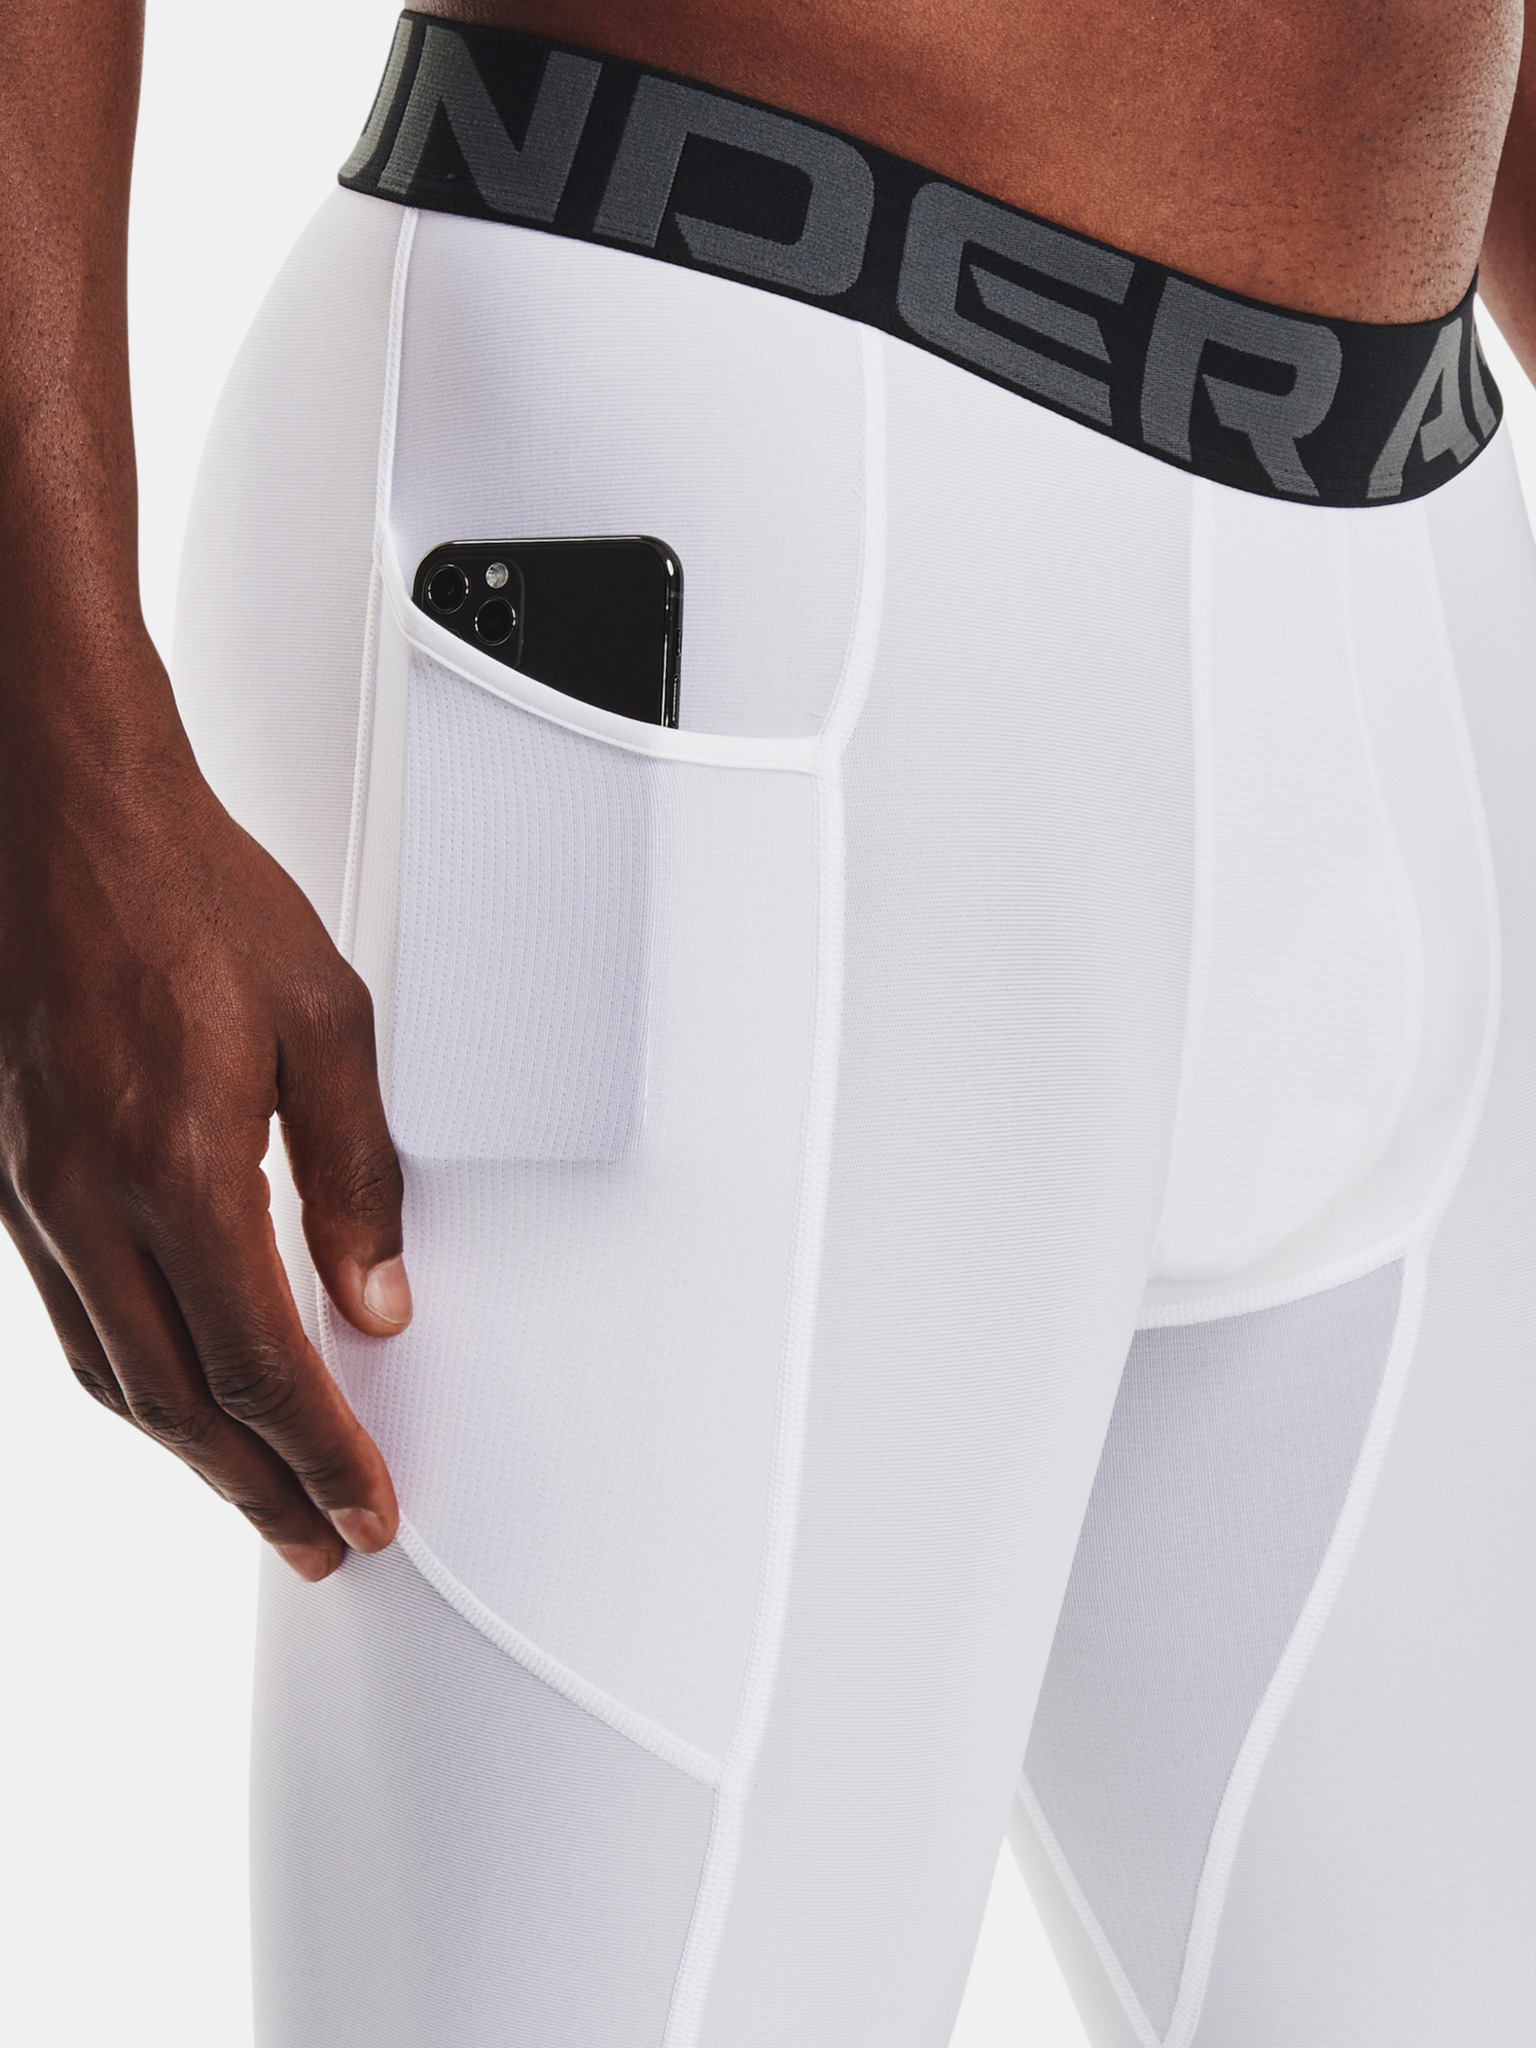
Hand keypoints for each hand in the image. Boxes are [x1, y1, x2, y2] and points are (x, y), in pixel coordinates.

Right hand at [0, 668, 409, 1582]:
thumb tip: (378, 1299)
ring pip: (113, 1371)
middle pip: (181, 1401)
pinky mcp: (13, 1174)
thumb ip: (356, 1172)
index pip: (264, 1366)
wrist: (57, 813)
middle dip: (258, 1490)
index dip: (321, 1455)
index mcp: (181, 1164)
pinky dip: (132, 1378)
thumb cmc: (191, 892)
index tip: (367, 1509)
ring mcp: (38, 1192)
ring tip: (258, 1498)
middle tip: (320, 1544)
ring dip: (192, 1454)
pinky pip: (69, 1315)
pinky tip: (173, 1393)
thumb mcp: (324, 1020)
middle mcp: (93, 1198)